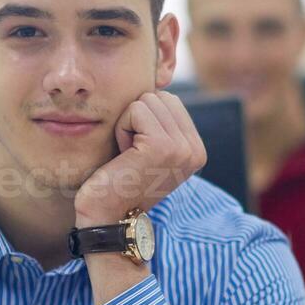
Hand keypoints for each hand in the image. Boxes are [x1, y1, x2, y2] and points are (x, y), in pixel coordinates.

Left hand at [74, 91, 207, 225]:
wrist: (107, 217)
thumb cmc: (120, 180)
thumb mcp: (150, 150)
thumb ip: (162, 124)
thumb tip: (156, 86)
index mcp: (196, 150)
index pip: (170, 101)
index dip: (145, 120)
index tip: (139, 153)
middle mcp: (195, 150)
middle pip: (161, 97)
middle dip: (138, 119)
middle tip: (132, 154)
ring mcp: (181, 149)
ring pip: (147, 101)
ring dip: (128, 125)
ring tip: (128, 156)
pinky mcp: (162, 146)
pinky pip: (136, 110)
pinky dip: (121, 128)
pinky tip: (123, 156)